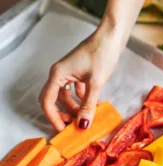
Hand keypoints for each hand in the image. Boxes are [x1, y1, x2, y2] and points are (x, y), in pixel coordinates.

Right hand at [39, 0, 162, 131]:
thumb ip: (88, 104)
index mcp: (58, 74)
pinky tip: (95, 105)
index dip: (53, 118)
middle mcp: (60, 73)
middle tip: (76, 126)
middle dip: (64, 114)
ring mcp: (70, 71)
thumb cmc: (102, 54)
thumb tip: (83, 125)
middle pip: (56, 99)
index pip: (47, 101)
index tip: (63, 130)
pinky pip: (77, 89)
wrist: (112, 35)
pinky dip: (84, 98)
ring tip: (88, 117)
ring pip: (68, 96)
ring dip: (76, 107)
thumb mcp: (96, 82)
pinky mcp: (80, 71)